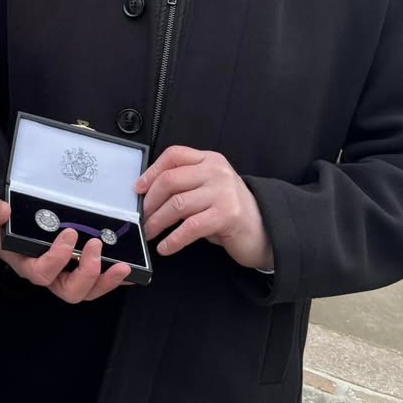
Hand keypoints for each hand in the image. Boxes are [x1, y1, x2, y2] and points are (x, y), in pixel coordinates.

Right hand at [0, 199, 131, 302]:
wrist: (7, 230)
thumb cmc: (1, 227)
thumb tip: (3, 209)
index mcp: (27, 265)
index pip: (43, 273)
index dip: (58, 258)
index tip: (69, 235)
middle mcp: (50, 276)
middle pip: (71, 291)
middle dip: (88, 272)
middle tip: (96, 245)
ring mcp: (66, 275)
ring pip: (88, 291)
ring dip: (107, 281)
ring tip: (123, 266)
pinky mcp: (80, 270)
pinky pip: (100, 281)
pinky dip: (116, 278)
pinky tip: (132, 270)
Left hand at [136, 146, 272, 269]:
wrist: (264, 229)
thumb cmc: (229, 210)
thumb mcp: (207, 188)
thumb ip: (185, 184)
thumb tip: (148, 195)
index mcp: (209, 160)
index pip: (174, 155)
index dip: (151, 171)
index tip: (138, 188)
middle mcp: (216, 171)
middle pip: (170, 180)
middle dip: (150, 201)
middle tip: (141, 217)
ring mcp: (223, 192)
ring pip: (177, 204)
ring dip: (157, 221)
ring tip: (149, 232)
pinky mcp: (227, 215)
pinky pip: (191, 227)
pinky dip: (174, 239)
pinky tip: (165, 247)